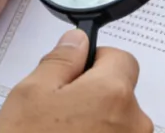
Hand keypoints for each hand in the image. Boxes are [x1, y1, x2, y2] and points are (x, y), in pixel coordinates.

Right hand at [0, 29, 152, 132]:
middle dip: (95, 98)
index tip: (75, 75)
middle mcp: (134, 124)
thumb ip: (60, 60)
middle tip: (57, 114)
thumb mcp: (30, 93)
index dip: (97, 61)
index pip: (123, 59)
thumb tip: (78, 40)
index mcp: (112, 94)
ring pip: (119, 125)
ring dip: (97, 126)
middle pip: (122, 95)